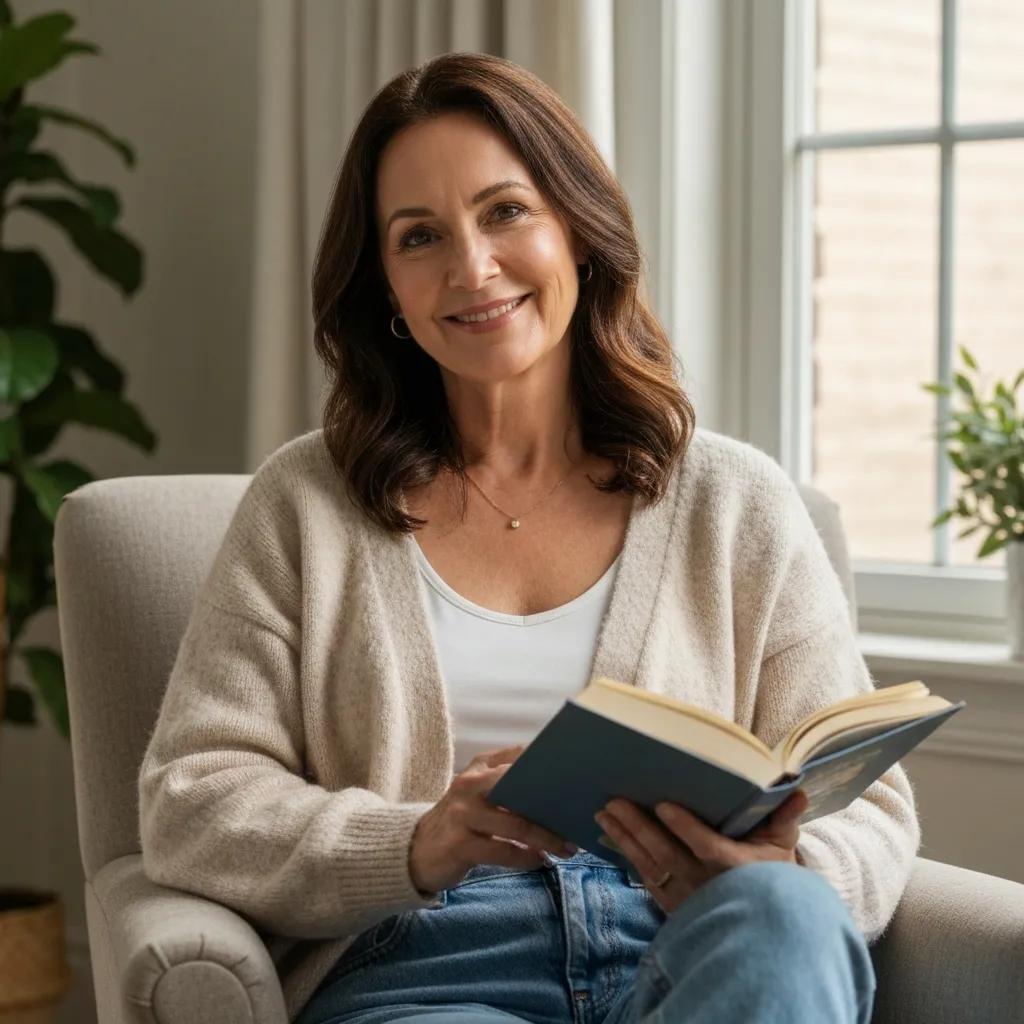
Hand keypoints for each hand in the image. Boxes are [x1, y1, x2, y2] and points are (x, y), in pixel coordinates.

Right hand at [408, 744, 576, 894]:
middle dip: (552, 806)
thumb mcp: (479, 793)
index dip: (548, 763)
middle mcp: (470, 785)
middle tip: (577, 819)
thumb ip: (509, 786)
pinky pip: (503, 852)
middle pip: (521, 789)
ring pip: (516, 826)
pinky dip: (526, 858)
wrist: (416, 850)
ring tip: (567, 848)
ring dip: (546, 839)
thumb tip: (558, 792)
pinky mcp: (460, 845)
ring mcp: (463, 815)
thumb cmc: (461, 820)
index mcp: (480, 767)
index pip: (519, 756)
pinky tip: (540, 861)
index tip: (576, 776)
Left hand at [594, 789, 809, 914]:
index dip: (685, 827)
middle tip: (614, 801)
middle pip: (667, 854)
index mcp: (734, 867)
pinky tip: (611, 836)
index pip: (707, 847)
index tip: (664, 805)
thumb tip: (799, 789)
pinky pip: (645, 880)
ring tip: (604, 812)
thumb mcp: (781, 848)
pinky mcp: (672, 906)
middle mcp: (706, 884)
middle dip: (639, 827)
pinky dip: (627, 858)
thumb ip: (785, 818)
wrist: (762, 927)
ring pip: (651, 866)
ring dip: (625, 838)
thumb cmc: (771, 878)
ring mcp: (685, 898)